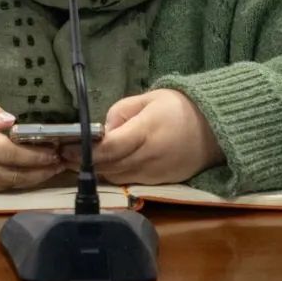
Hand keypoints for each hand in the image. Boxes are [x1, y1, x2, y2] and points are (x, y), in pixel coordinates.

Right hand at [0, 90, 64, 192]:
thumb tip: (12, 122)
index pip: (10, 153)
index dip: (35, 155)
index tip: (55, 149)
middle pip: (12, 174)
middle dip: (40, 171)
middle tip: (61, 162)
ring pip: (4, 185)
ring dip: (30, 180)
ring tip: (51, 170)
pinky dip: (12, 184)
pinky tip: (26, 175)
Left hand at [61, 89, 224, 184]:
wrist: (217, 129)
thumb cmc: (180, 107)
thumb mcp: (149, 98)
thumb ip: (121, 112)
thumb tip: (103, 131)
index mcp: (146, 132)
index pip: (108, 148)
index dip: (83, 151)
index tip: (64, 147)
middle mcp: (149, 157)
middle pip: (108, 166)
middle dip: (85, 162)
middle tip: (65, 154)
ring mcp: (155, 173)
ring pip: (116, 177)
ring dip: (99, 170)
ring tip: (82, 159)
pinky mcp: (160, 182)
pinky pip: (130, 181)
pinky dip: (116, 174)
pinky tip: (107, 164)